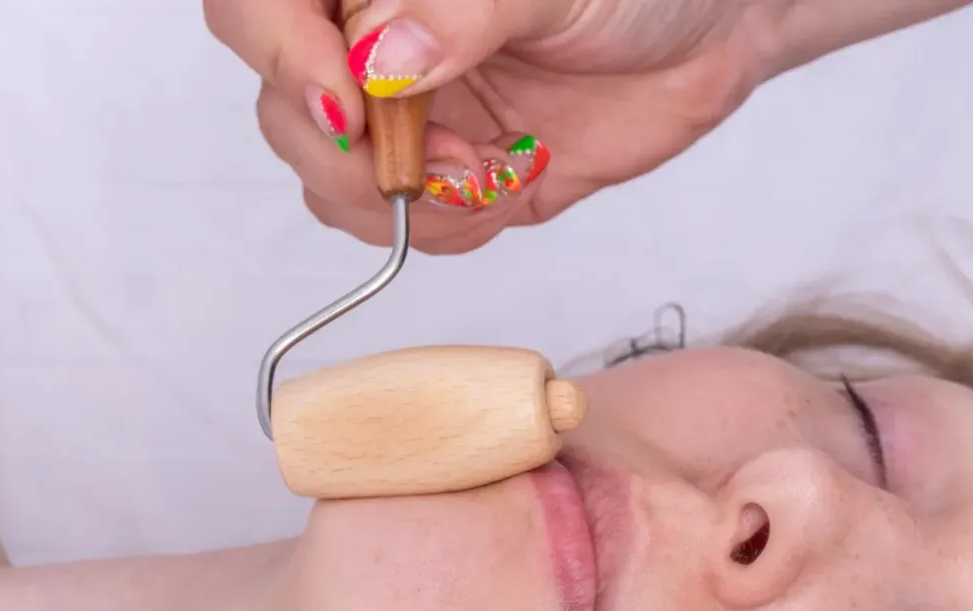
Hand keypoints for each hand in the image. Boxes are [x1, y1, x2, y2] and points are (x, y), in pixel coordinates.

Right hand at [206, 0, 793, 253]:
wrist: (713, 31)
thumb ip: (460, 9)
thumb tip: (381, 55)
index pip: (259, 8)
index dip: (283, 57)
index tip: (349, 105)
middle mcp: (367, 35)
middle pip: (284, 107)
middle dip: (357, 155)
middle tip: (452, 160)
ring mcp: (398, 108)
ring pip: (328, 178)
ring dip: (406, 201)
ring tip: (493, 172)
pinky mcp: (442, 171)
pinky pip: (394, 223)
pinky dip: (445, 227)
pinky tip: (505, 187)